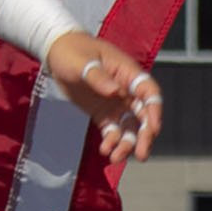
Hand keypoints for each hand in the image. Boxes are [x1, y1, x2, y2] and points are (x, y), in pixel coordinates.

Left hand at [45, 33, 161, 166]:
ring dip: (127, 144)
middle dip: (144, 136)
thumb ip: (98, 77)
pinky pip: (113, 131)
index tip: (153, 129)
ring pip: (129, 127)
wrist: (57, 53)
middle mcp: (127, 90)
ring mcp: (116, 103)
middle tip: (142, 155)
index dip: (155, 111)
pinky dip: (112, 142)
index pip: (149, 93)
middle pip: (143, 116)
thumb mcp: (82, 62)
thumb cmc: (72, 52)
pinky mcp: (103, 114)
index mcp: (128, 73)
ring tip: (115, 158)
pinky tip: (104, 151)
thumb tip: (115, 91)